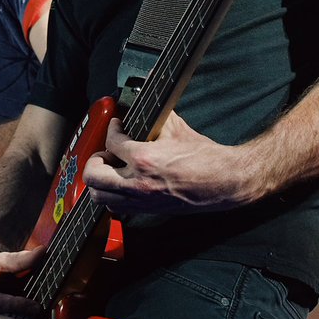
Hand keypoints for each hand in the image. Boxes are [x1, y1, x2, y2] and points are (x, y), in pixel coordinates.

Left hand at [83, 113, 258, 214]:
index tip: (117, 125)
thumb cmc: (206, 157)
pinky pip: (117, 207)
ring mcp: (142, 199)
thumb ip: (154, 119)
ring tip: (110, 169)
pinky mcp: (148, 209)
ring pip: (100, 196)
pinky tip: (122, 184)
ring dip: (100, 180)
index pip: (111, 142)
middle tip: (105, 152)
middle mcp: (138, 183)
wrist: (225, 182)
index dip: (112, 129)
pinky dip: (113, 195)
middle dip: (95, 160)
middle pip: (93, 175)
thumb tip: (141, 108)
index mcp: (144, 159)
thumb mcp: (176, 129)